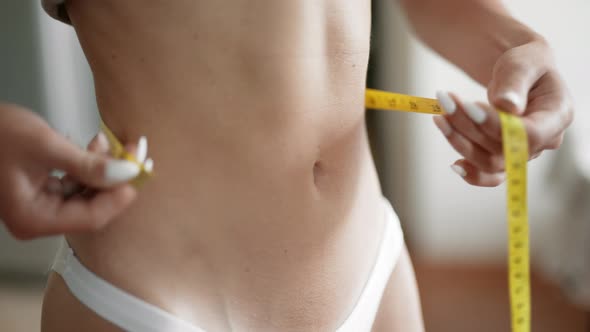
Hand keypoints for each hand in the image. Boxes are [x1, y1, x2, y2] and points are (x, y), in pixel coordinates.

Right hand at [0, 104, 148, 238]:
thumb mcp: (45, 146)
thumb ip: (87, 164)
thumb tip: (126, 173)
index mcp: (33, 218)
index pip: (91, 218)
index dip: (119, 196)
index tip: (139, 170)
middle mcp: (37, 219)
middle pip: (92, 208)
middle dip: (115, 180)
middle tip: (136, 152)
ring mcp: (40, 206)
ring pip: (87, 194)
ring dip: (104, 170)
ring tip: (113, 143)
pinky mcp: (43, 191)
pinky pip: (76, 184)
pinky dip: (89, 166)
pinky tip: (95, 145)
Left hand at [433, 39, 573, 186]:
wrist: (519, 72)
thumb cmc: (525, 64)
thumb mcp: (523, 63)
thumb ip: (515, 82)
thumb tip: (507, 106)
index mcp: (557, 115)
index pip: (529, 133)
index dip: (496, 125)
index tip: (467, 106)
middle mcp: (545, 141)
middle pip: (503, 148)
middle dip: (468, 126)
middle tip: (445, 100)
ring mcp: (524, 153)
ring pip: (491, 162)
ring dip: (460, 142)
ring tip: (440, 116)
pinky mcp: (507, 157)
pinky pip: (490, 175)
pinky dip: (471, 173)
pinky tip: (454, 164)